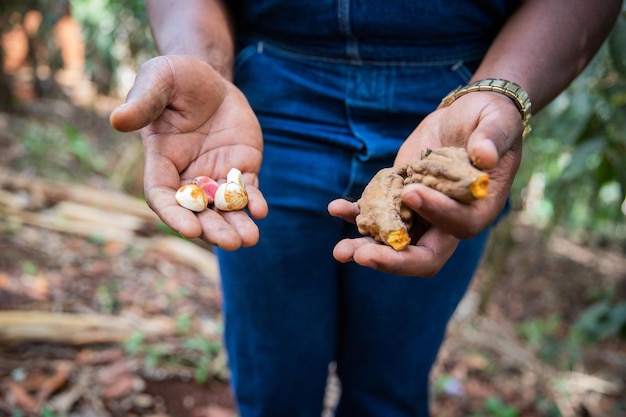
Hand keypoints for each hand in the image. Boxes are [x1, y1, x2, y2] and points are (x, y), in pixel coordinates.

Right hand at [110, 55, 266, 249]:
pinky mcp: (240, 168)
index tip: (190, 229)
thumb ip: (143, 102)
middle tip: (230, 242)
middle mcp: (188, 175)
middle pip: (198, 211)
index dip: (175, 214)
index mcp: (161, 161)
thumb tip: (117, 120)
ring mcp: (215, 174)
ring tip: (249, 239)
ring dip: (236, 224)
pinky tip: (261, 211)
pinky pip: (247, 190)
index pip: (163, 196)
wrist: (210, 79)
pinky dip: (253, 202)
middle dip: (213, 228)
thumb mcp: (158, 80)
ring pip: (224, 207)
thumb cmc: (176, 78)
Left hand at [328, 92, 523, 275]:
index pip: (458, 225)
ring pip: (393, 243)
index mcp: (478, 209)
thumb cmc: (490, 120)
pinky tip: (335, 207)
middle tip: (363, 255)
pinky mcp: (398, 199)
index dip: (436, 213)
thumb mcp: (497, 123)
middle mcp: (447, 221)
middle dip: (392, 259)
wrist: (465, 117)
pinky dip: (355, 214)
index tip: (411, 191)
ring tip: (340, 251)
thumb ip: (492, 138)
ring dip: (366, 247)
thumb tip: (485, 156)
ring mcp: (419, 214)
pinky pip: (376, 214)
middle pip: (421, 255)